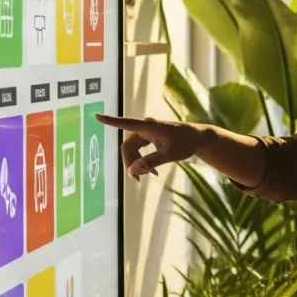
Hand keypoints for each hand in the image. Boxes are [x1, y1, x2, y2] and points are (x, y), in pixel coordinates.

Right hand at [95, 114, 214, 179]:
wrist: (199, 138)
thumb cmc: (186, 143)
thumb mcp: (169, 155)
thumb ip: (150, 162)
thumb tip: (132, 170)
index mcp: (149, 127)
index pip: (126, 123)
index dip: (111, 121)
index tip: (97, 116)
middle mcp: (146, 127)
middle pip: (128, 146)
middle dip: (131, 163)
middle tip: (138, 180)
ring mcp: (148, 132)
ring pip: (133, 149)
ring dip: (137, 163)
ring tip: (149, 176)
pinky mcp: (151, 137)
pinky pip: (139, 149)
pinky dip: (143, 160)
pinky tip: (151, 171)